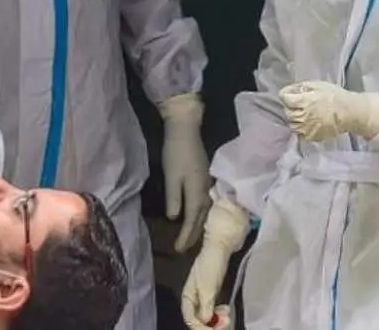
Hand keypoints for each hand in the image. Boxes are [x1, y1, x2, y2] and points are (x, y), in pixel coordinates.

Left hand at [159, 94, 211, 252]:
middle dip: (194, 235)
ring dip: (199, 226)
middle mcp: (206, 190)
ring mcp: (208, 184)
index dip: (186, 236)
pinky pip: (206, 203)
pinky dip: (201, 214)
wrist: (186, 129)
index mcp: (197, 192)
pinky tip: (197, 216)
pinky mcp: (206, 178)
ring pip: (206, 211)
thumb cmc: (176, 152)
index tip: (178, 250)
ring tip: (191, 237)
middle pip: (202, 218)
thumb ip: (174, 198)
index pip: (192, 220)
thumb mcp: (171, 177)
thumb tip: (175, 218)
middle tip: (184, 249)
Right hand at [181, 197, 248, 328]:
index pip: (189, 318)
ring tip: (227, 316)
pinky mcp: (213, 292)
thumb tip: (205, 320)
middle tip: (225, 323)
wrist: (221, 245)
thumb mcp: (208, 285)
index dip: (200, 327)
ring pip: (207, 316)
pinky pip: (213, 309)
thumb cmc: (212, 263)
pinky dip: (219, 314)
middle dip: (210, 325)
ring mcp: (203, 295)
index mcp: (188, 295)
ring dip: (216, 320)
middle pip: (198, 319)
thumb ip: (206, 304)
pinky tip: (226, 311)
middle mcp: (193, 297)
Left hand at [278, 81, 378, 141]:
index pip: (284, 97)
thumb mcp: (318, 85)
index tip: (291, 94)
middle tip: (299, 105)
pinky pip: (300, 134)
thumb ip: (302, 87)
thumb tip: (290, 90)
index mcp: (303, 100)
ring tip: (304, 115)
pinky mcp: (311, 136)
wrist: (349, 112)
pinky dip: (301, 129)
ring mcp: (305, 127)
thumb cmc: (335, 96)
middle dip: (291, 107)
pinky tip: (308, 124)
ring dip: (295, 119)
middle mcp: (301, 115)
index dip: (286, 95)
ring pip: (292, 124)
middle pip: (287, 111)